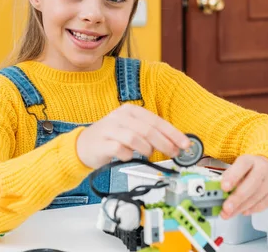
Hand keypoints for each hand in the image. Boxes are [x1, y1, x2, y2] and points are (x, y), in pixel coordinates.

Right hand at [76, 104, 190, 169]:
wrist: (83, 146)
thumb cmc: (111, 139)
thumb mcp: (131, 131)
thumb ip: (150, 134)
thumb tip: (174, 143)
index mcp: (130, 111)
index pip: (156, 120)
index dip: (173, 133)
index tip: (185, 144)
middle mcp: (120, 116)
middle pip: (148, 129)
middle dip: (165, 143)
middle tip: (173, 153)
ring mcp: (109, 129)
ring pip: (135, 138)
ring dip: (147, 149)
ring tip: (148, 155)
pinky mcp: (101, 143)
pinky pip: (120, 150)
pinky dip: (128, 155)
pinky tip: (129, 157)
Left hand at [220, 155, 267, 218]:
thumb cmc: (251, 169)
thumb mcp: (238, 167)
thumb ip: (228, 177)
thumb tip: (218, 191)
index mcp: (251, 160)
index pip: (242, 166)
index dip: (232, 177)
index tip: (223, 187)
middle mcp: (264, 169)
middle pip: (250, 185)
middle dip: (236, 199)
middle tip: (226, 208)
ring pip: (256, 197)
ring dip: (241, 208)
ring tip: (229, 213)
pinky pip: (263, 205)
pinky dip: (251, 210)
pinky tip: (243, 211)